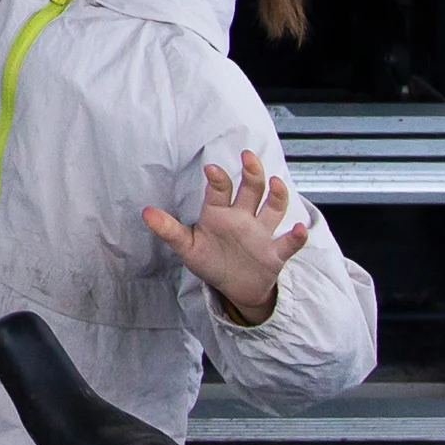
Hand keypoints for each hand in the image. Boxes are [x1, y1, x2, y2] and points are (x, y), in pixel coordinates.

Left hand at [142, 152, 306, 324]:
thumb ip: (168, 230)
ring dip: (277, 196)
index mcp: (219, 213)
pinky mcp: (275, 252)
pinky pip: (289, 243)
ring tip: (276, 183)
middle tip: (248, 157)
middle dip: (251, 173)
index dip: (217, 180)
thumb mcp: (187, 247)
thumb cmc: (211, 260)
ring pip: (273, 208)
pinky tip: (300, 229)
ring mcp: (261, 233)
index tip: (212, 168)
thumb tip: (145, 212)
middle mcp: (243, 217)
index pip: (219, 191)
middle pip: (250, 190)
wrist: (235, 287)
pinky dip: (297, 236)